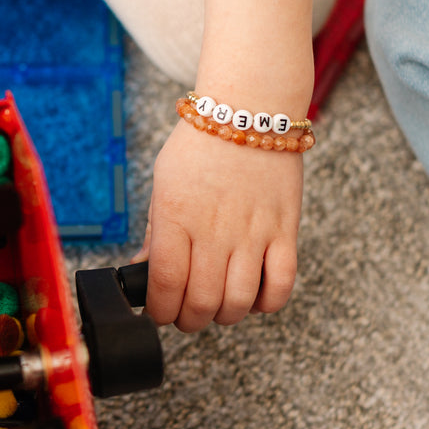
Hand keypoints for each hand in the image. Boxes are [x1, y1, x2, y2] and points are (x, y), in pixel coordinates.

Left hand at [135, 120, 301, 330]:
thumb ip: (155, 228)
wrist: (248, 108)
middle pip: (201, 302)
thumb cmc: (200, 145)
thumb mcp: (163, 182)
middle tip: (186, 314)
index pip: (164, 285)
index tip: (158, 311)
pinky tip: (254, 296)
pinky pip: (282, 284)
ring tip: (218, 306)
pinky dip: (267, 303)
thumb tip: (143, 266)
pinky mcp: (285, 230)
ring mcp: (253, 232)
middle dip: (189, 320)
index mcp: (176, 217)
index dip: (159, 310)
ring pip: (240, 301)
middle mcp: (214, 230)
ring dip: (225, 316)